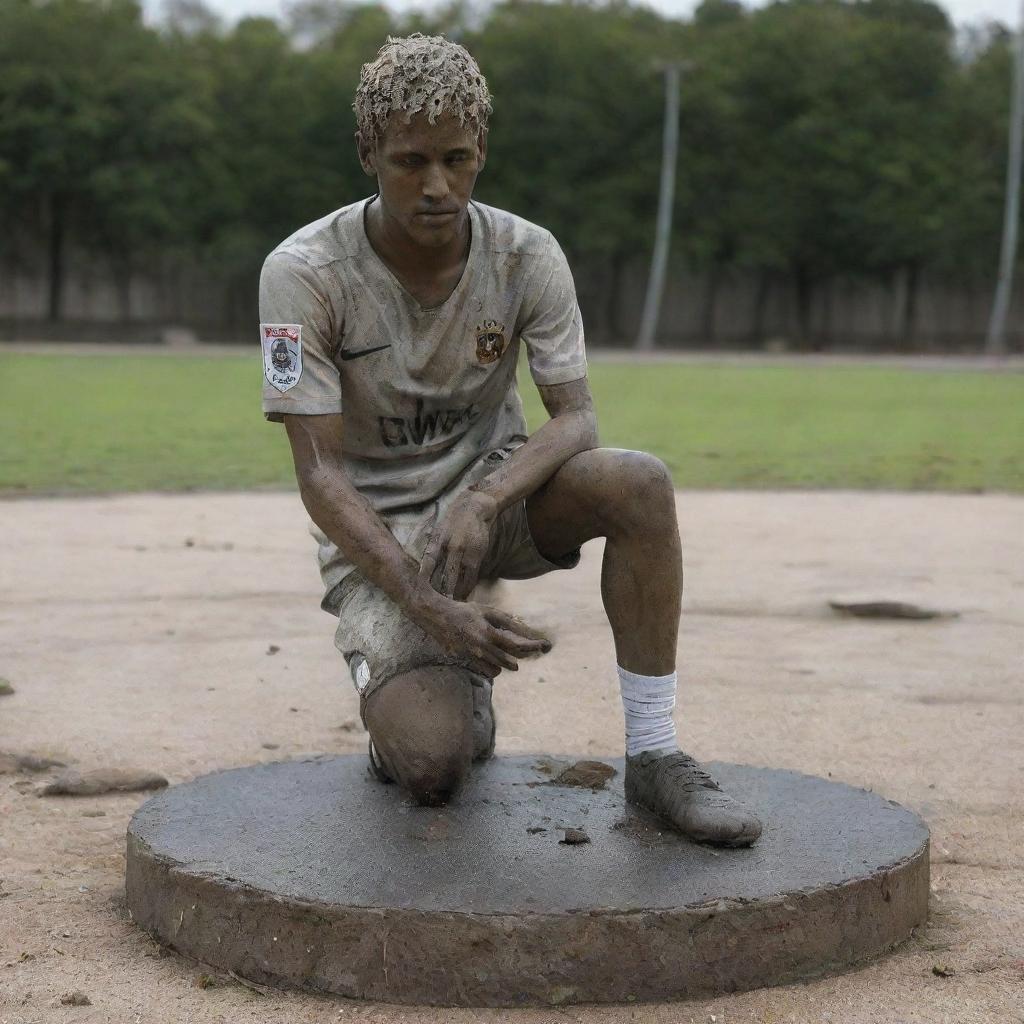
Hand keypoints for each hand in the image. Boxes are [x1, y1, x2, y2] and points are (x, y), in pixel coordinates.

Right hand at [409, 587, 551, 676]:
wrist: (437, 616)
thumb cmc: (464, 611)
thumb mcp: (487, 611)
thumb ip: (506, 620)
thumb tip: (524, 628)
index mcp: (488, 634)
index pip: (516, 646)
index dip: (531, 647)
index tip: (542, 645)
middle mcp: (481, 649)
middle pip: (509, 661)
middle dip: (522, 657)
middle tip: (532, 651)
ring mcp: (472, 657)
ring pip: (497, 670)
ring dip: (506, 664)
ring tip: (511, 656)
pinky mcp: (465, 660)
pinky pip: (485, 670)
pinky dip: (493, 666)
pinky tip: (495, 658)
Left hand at [419, 490, 499, 600]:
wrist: (475, 508)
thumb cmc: (454, 520)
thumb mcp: (439, 529)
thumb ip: (433, 547)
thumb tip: (423, 566)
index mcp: (439, 540)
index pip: (429, 561)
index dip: (424, 576)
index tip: (419, 589)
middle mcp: (452, 547)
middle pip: (445, 575)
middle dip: (441, 592)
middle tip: (436, 606)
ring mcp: (466, 552)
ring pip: (460, 578)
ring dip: (455, 593)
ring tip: (450, 606)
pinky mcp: (477, 556)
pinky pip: (472, 576)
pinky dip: (467, 586)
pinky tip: (464, 595)